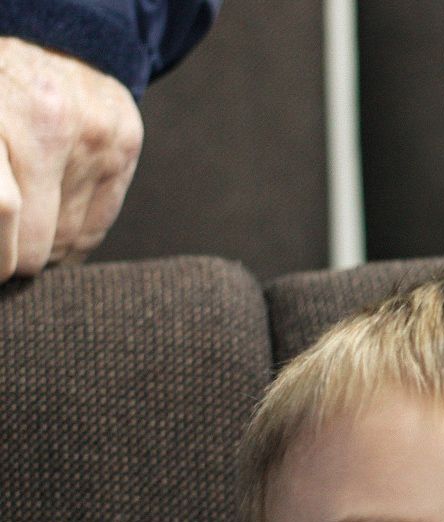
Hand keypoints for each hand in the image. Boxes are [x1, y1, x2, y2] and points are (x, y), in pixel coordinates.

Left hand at [0, 37, 142, 279]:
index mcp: (2, 118)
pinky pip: (98, 224)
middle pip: (38, 238)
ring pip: (69, 239)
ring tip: (29, 232)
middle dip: (18, 258)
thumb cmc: (1, 85)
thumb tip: (5, 225)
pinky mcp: (126, 147)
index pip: (5, 209)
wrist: (53, 35)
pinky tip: (55, 228)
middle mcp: (51, 127)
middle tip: (8, 256)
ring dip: (45, 248)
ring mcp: (96, 140)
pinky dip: (73, 238)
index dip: (1, 254)